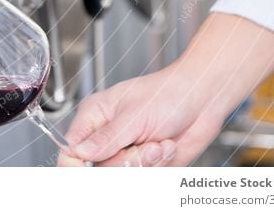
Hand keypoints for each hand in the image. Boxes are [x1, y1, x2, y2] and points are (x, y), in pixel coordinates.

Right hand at [58, 12, 273, 166]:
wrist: (202, 101)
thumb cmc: (168, 94)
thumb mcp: (134, 115)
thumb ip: (107, 137)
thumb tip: (80, 151)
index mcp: (94, 117)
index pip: (70, 149)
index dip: (75, 164)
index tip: (88, 169)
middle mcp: (107, 137)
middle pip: (98, 169)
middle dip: (126, 162)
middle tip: (144, 145)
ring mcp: (126, 152)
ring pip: (123, 175)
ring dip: (146, 163)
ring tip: (159, 142)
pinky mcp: (145, 164)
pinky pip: (144, 178)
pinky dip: (159, 166)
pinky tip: (166, 147)